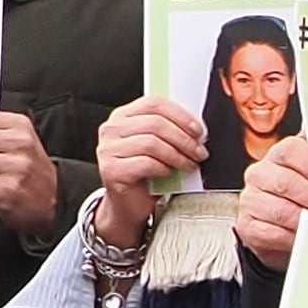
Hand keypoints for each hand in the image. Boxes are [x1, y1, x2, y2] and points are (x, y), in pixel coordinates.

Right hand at [90, 98, 201, 251]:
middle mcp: (111, 129)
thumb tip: (196, 128)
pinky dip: (163, 168)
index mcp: (123, 116)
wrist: (129, 204)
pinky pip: (145, 163)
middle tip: (200, 152)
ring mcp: (107, 150)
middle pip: (155, 123)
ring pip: (151, 143)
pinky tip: (169, 173)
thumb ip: (169, 130)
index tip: (199, 130)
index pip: (154, 103)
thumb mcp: (158, 145)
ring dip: (178, 155)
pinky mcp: (110, 170)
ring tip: (190, 165)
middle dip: (184, 139)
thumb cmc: (147, 173)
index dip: (180, 115)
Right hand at [234, 134, 307, 267]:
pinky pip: (272, 233)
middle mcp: (261, 174)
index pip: (291, 150)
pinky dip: (294, 237)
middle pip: (288, 183)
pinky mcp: (248, 226)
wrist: (280, 229)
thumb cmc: (303, 198)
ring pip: (281, 210)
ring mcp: (251, 200)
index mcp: (279, 155)